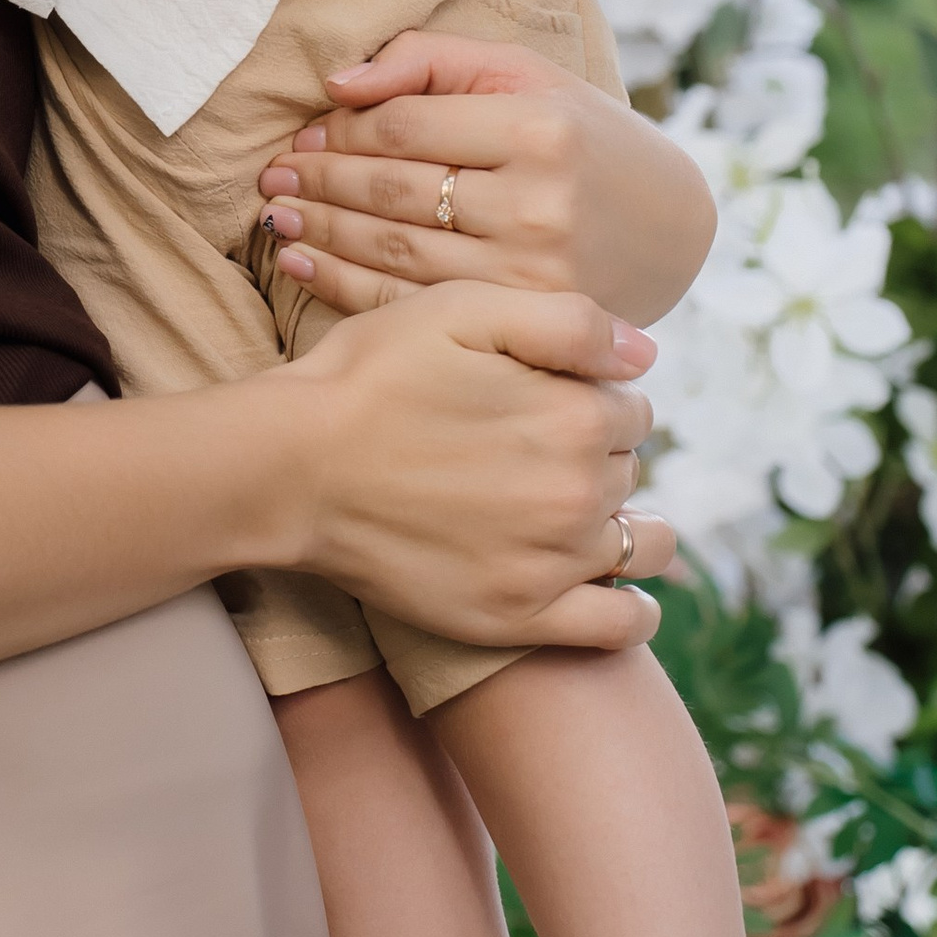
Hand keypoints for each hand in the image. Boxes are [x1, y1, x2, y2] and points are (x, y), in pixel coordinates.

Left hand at [258, 34, 718, 326]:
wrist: (668, 229)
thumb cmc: (583, 138)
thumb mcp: (525, 76)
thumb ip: (431, 60)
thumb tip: (337, 83)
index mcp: (539, 128)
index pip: (406, 128)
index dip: (341, 130)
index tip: (303, 130)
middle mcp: (537, 203)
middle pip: (393, 191)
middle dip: (319, 180)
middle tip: (272, 176)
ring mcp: (529, 272)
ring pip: (394, 251)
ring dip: (321, 232)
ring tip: (278, 216)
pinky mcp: (518, 321)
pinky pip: (411, 302)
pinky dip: (343, 283)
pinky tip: (303, 264)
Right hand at [274, 281, 671, 654]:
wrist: (290, 467)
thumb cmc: (370, 377)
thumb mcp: (462, 310)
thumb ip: (569, 321)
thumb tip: (646, 355)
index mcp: (575, 414)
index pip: (631, 404)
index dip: (590, 394)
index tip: (540, 397)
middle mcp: (578, 493)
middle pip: (631, 468)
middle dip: (596, 454)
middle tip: (525, 449)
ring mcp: (551, 563)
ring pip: (641, 542)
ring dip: (626, 524)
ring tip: (571, 512)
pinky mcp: (518, 618)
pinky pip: (620, 627)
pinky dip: (634, 610)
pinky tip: (611, 587)